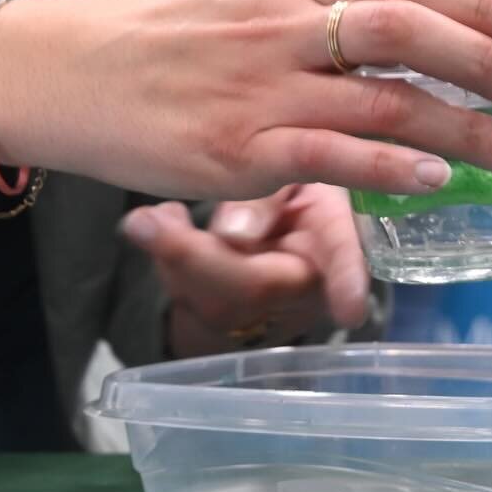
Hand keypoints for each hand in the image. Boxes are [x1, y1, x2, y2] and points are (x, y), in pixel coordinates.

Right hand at [0, 0, 491, 202]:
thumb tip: (417, 27)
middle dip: (481, 54)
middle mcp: (284, 28)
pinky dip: (388, 165)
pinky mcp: (235, 150)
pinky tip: (434, 177)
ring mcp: (260, 89)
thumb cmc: (174, 41)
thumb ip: (329, 13)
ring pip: (379, 99)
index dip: (480, 2)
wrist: (73, 74)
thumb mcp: (255, 3)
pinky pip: (328, 155)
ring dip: (458, 125)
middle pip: (402, 30)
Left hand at [122, 184, 368, 353]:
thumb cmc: (286, 175)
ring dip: (171, 260)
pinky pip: (192, 310)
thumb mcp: (284, 166)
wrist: (261, 209)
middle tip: (142, 221)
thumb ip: (265, 194)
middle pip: (257, 287)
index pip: (345, 253)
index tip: (349, 308)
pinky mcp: (232, 324)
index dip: (348, 279)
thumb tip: (235, 235)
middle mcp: (310, 281)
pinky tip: (158, 228)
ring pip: (216, 305)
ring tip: (147, 218)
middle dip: (193, 258)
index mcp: (333, 230)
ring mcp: (272, 311)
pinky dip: (166, 267)